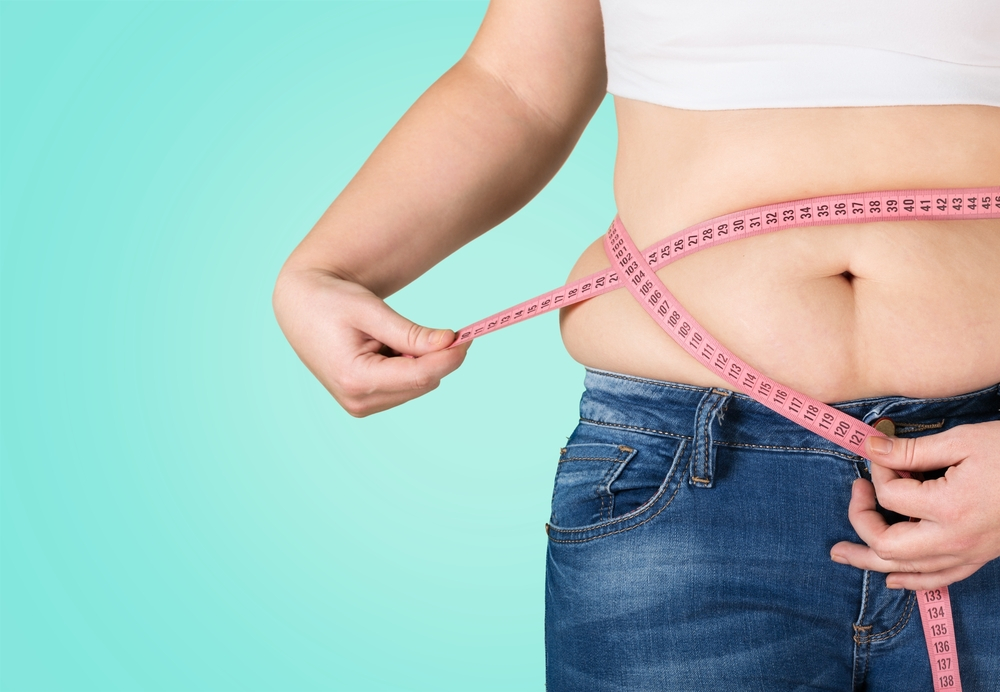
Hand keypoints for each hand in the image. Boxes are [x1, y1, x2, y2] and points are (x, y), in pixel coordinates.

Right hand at [273, 269, 470, 415]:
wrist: (299, 306)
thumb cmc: (330, 301)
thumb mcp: (370, 310)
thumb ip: (410, 333)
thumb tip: (449, 342)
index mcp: (356, 379)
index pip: (420, 375)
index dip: (449, 357)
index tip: (468, 338)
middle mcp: (358, 400)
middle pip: (422, 382)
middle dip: (436, 357)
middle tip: (442, 331)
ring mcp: (360, 405)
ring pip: (417, 386)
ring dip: (418, 360)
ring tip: (388, 336)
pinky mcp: (363, 402)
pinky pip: (404, 386)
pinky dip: (406, 365)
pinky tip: (384, 347)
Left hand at [830, 421, 999, 589]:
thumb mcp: (963, 441)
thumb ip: (911, 450)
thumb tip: (870, 447)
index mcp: (950, 508)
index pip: (890, 497)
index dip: (878, 472)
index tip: (883, 453)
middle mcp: (955, 539)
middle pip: (886, 545)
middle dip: (859, 521)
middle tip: (855, 494)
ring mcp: (968, 554)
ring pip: (907, 569)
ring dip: (869, 560)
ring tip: (841, 554)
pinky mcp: (979, 558)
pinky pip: (938, 578)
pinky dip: (911, 579)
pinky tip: (892, 577)